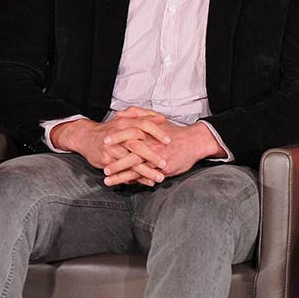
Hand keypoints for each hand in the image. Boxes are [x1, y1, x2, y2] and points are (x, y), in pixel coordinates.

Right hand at [50, 106, 170, 185]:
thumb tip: (162, 118)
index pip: (142, 125)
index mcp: (124, 123)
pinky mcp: (107, 161)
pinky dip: (136, 178)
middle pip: (136, 145)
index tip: (169, 140)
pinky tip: (147, 182)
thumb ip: (143, 118)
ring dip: (146, 171)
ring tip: (159, 177)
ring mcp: (111, 149)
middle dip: (151, 156)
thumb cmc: (110, 130)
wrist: (86, 137)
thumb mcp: (125, 120)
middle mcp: (117, 135)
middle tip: (165, 163)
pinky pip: (123, 171)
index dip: (156, 132)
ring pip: (130, 162)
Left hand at [102, 118, 224, 184]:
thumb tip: (119, 113)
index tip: (103, 142)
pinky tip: (124, 185)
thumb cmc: (173, 131)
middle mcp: (152, 146)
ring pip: (136, 169)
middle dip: (116, 163)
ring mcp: (157, 160)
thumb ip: (137, 114)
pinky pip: (147, 177)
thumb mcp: (155, 118)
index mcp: (149, 133)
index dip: (116, 138)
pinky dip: (135, 181)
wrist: (194, 142)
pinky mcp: (164, 170)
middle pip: (131, 155)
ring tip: (107, 180)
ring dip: (121, 176)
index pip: (129, 134)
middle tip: (104, 168)